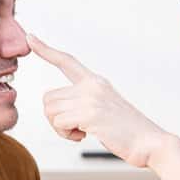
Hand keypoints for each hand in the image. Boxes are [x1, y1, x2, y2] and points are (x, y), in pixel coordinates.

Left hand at [26, 34, 169, 167]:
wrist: (149, 143)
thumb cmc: (127, 132)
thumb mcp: (104, 108)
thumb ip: (83, 103)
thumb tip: (58, 112)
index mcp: (96, 82)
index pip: (67, 61)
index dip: (47, 50)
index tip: (30, 37)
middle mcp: (92, 85)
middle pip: (49, 98)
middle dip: (55, 118)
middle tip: (73, 129)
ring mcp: (90, 98)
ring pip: (50, 111)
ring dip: (60, 128)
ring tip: (81, 132)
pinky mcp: (89, 113)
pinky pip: (58, 123)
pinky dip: (66, 134)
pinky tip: (84, 136)